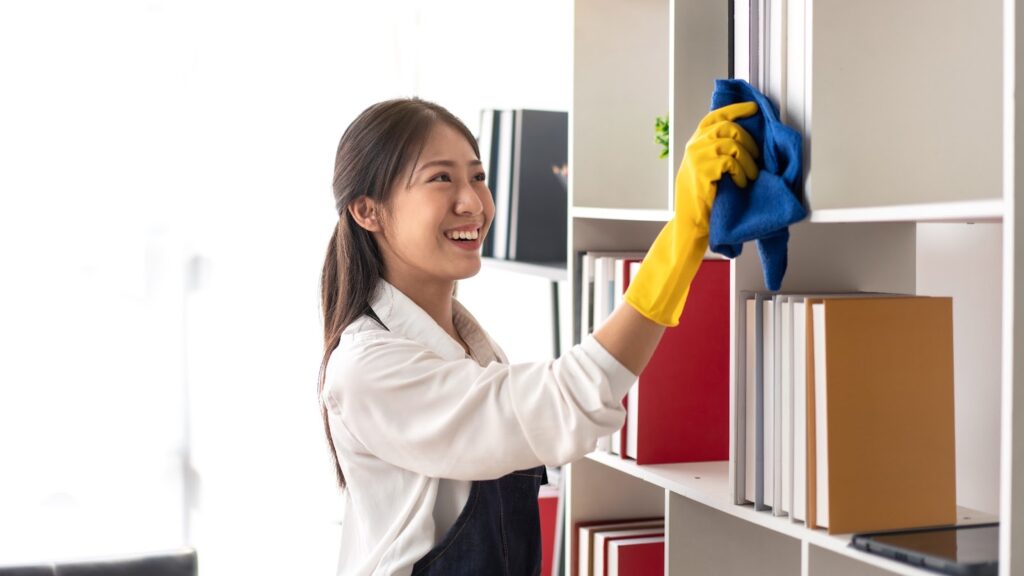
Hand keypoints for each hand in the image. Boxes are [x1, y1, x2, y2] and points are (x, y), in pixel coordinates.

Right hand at [675, 102, 759, 228]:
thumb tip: (744, 135)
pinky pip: (731, 161)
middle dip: (749, 141)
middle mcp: (694, 145)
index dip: (736, 110)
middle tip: (756, 157)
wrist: (691, 218)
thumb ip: (718, 147)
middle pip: (728, 127)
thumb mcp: (707, 165)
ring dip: (748, 160)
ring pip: (733, 143)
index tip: (753, 108)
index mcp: (696, 142)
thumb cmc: (703, 193)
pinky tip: (740, 183)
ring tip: (751, 175)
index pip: (716, 116)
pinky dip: (741, 172)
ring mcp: (697, 156)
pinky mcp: (703, 169)